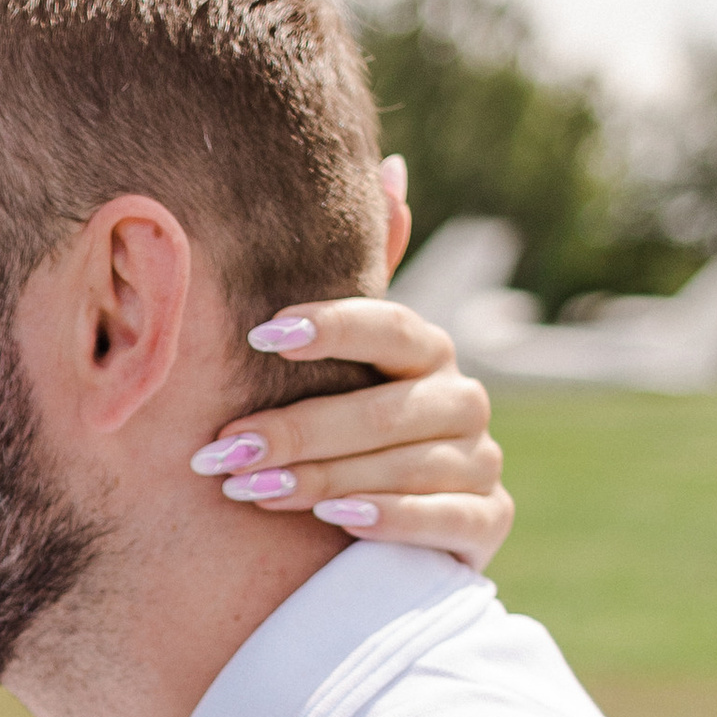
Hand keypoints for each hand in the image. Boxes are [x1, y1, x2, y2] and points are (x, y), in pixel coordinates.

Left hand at [190, 295, 512, 573]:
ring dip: (322, 479)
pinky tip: (335, 520)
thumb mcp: (340, 379)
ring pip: (403, 467)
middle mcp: (464, 400)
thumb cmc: (350, 444)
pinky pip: (443, 517)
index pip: (389, 328)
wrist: (394, 538)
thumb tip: (393, 178)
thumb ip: (348, 307)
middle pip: (383, 412)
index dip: (331, 327)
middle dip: (296, 432)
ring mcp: (482, 461)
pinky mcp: (490, 521)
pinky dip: (389, 518)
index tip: (260, 335)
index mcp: (429, 354)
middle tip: (226, 448)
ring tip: (252, 489)